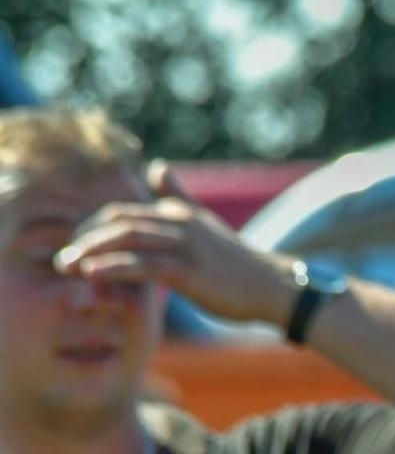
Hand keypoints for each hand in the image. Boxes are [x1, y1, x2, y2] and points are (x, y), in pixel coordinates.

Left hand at [52, 159, 298, 327]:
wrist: (272, 287)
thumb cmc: (237, 263)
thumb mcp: (205, 223)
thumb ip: (178, 196)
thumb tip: (158, 167)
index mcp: (179, 213)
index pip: (123, 213)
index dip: (94, 228)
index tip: (78, 249)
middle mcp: (179, 223)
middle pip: (118, 221)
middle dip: (85, 239)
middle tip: (62, 260)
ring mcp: (185, 245)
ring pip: (127, 238)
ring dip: (91, 251)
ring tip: (67, 266)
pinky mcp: (190, 270)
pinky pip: (144, 264)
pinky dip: (115, 266)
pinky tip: (92, 274)